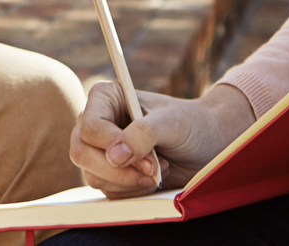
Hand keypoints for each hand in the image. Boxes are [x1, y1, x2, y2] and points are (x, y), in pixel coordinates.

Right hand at [71, 81, 254, 197]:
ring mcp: (100, 150)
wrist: (206, 146)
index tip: (148, 159)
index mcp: (105, 98)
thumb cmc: (190, 124)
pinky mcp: (109, 174)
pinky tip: (152, 178)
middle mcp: (96, 123)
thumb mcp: (171, 123)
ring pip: (93, 176)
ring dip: (129, 180)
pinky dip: (132, 190)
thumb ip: (143, 134)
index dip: (114, 146)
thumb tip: (114, 156)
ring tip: (158, 169)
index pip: (90, 127)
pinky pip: (107, 191)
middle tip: (153, 171)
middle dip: (118, 169)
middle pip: (82, 153)